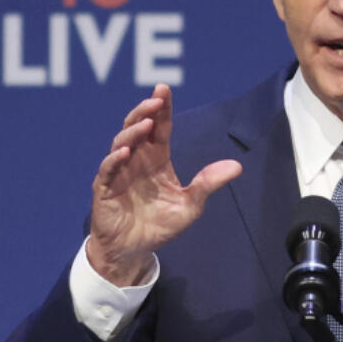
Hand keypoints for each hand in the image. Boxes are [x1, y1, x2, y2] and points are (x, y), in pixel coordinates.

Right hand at [87, 83, 242, 285]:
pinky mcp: (105, 188)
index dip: (162, 108)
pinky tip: (125, 153)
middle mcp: (136, 160)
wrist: (135, 251)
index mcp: (156, 159)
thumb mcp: (190, 205)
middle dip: (145, 111)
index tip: (165, 89)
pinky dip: (114, 159)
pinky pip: (107, 169)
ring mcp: (118, 172)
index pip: (159, 127)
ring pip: (121, 143)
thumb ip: (208, 183)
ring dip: (133, 132)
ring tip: (146, 124)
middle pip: (138, 127)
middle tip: (156, 98)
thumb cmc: (160, 226)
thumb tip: (237, 166)